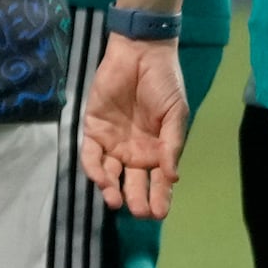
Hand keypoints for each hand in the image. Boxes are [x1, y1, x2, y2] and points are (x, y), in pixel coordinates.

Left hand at [77, 33, 191, 219]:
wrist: (140, 54)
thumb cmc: (164, 84)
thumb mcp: (176, 114)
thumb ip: (172, 144)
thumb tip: (173, 177)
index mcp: (157, 151)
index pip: (158, 182)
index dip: (159, 198)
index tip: (159, 213)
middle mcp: (134, 152)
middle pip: (134, 183)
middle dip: (136, 199)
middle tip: (139, 212)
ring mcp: (113, 143)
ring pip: (110, 174)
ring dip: (112, 190)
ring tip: (116, 201)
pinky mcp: (93, 130)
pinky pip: (91, 156)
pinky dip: (95, 169)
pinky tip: (103, 179)